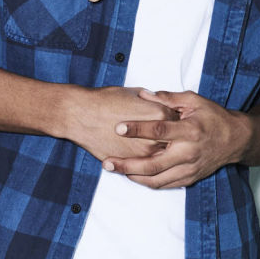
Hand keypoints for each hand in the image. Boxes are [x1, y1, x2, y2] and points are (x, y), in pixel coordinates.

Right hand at [62, 85, 177, 165]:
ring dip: (162, 152)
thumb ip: (153, 100)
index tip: (171, 121)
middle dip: (172, 139)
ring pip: (164, 156)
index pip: (177, 121)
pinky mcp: (132, 162)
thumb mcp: (135, 93)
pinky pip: (147, 165)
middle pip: (175, 140)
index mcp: (160, 114)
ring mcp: (145, 151)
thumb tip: (162, 103)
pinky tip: (143, 155)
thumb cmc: (107, 100)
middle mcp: (157, 135)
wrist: (82, 115)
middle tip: (168, 137)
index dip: (174, 121)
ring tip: (154, 146)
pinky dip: (148, 162)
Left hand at [105, 89, 250, 189]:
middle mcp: (189, 152)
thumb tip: (143, 94)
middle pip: (153, 163)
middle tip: (107, 162)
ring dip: (133, 176)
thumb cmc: (213, 117)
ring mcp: (189, 168)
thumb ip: (168, 98)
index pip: (159, 130)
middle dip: (127, 164)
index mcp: (190, 130)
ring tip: (115, 170)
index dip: (137, 129)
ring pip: (156, 179)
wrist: (236, 140)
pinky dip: (146, 182)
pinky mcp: (189, 178)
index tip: (118, 127)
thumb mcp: (194, 101)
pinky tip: (133, 176)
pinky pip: (164, 184)